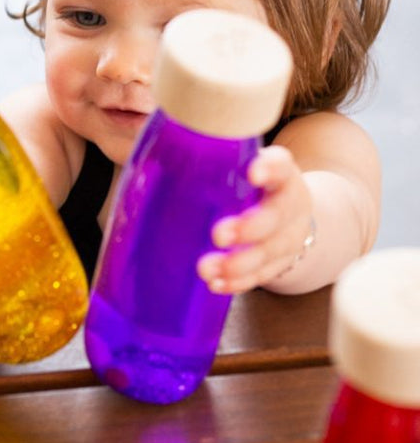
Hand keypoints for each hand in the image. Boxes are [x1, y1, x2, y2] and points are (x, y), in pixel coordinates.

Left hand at [197, 145, 314, 294]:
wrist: (291, 217)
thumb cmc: (249, 188)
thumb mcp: (241, 170)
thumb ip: (213, 163)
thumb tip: (150, 157)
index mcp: (281, 176)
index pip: (283, 166)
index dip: (272, 169)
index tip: (253, 171)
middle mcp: (290, 207)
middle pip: (276, 217)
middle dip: (248, 228)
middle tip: (218, 234)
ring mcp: (288, 239)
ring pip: (269, 253)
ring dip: (237, 264)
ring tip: (205, 268)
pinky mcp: (280, 265)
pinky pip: (261, 277)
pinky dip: (238, 283)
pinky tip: (216, 285)